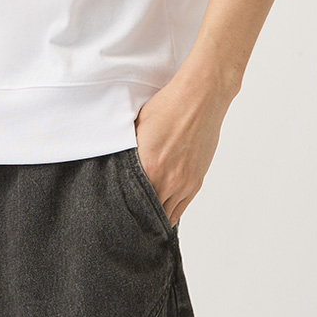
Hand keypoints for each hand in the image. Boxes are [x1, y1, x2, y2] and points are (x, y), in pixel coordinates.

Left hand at [132, 66, 233, 227]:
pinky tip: (160, 208)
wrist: (199, 98)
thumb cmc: (167, 107)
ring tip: (142, 215)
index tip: (116, 215)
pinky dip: (169, 211)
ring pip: (166, 215)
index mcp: (148, 166)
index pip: (132, 203)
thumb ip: (128, 154)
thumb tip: (116, 169)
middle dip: (138, 216)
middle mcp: (167, 180)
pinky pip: (181, 208)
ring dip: (154, 216)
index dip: (124, 211)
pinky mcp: (196, 182)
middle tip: (126, 218)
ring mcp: (184, 183)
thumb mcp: (137, 128)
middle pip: (149, 214)